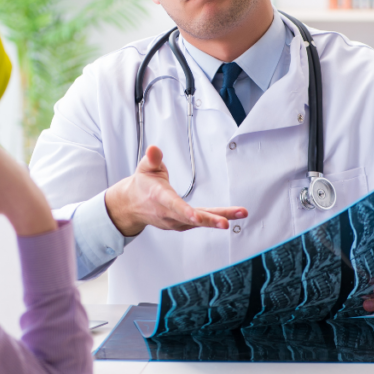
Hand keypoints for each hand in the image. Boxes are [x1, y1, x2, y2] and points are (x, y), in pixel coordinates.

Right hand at [105, 146, 246, 236]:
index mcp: (159, 197)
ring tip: (241, 212)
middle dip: (209, 220)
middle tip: (225, 223)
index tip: (196, 217)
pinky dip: (215, 220)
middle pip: (190, 219)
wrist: (132, 206)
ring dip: (219, 218)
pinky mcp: (181, 225)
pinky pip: (200, 223)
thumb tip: (154, 149)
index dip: (185, 211)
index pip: (172, 205)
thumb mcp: (145, 168)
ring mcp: (174, 221)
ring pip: (199, 222)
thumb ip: (152, 159)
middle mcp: (167, 213)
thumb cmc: (143, 184)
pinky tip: (231, 216)